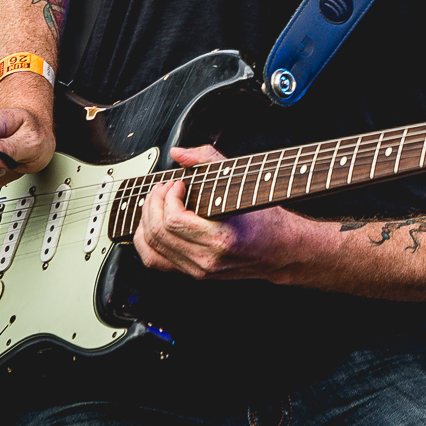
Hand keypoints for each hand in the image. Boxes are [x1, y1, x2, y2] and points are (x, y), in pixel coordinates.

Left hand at [131, 144, 308, 280]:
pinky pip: (154, 260)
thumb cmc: (266, 218)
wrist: (280, 249)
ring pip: (151, 246)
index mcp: (220, 239)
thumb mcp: (242, 181)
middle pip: (158, 232)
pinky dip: (145, 240)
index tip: (178, 183)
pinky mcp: (193, 273)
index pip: (173, 220)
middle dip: (154, 203)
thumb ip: (209, 160)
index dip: (168, 196)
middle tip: (164, 188)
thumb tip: (179, 153)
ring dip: (147, 218)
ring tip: (157, 202)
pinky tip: (152, 223)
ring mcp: (198, 270)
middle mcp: (206, 260)